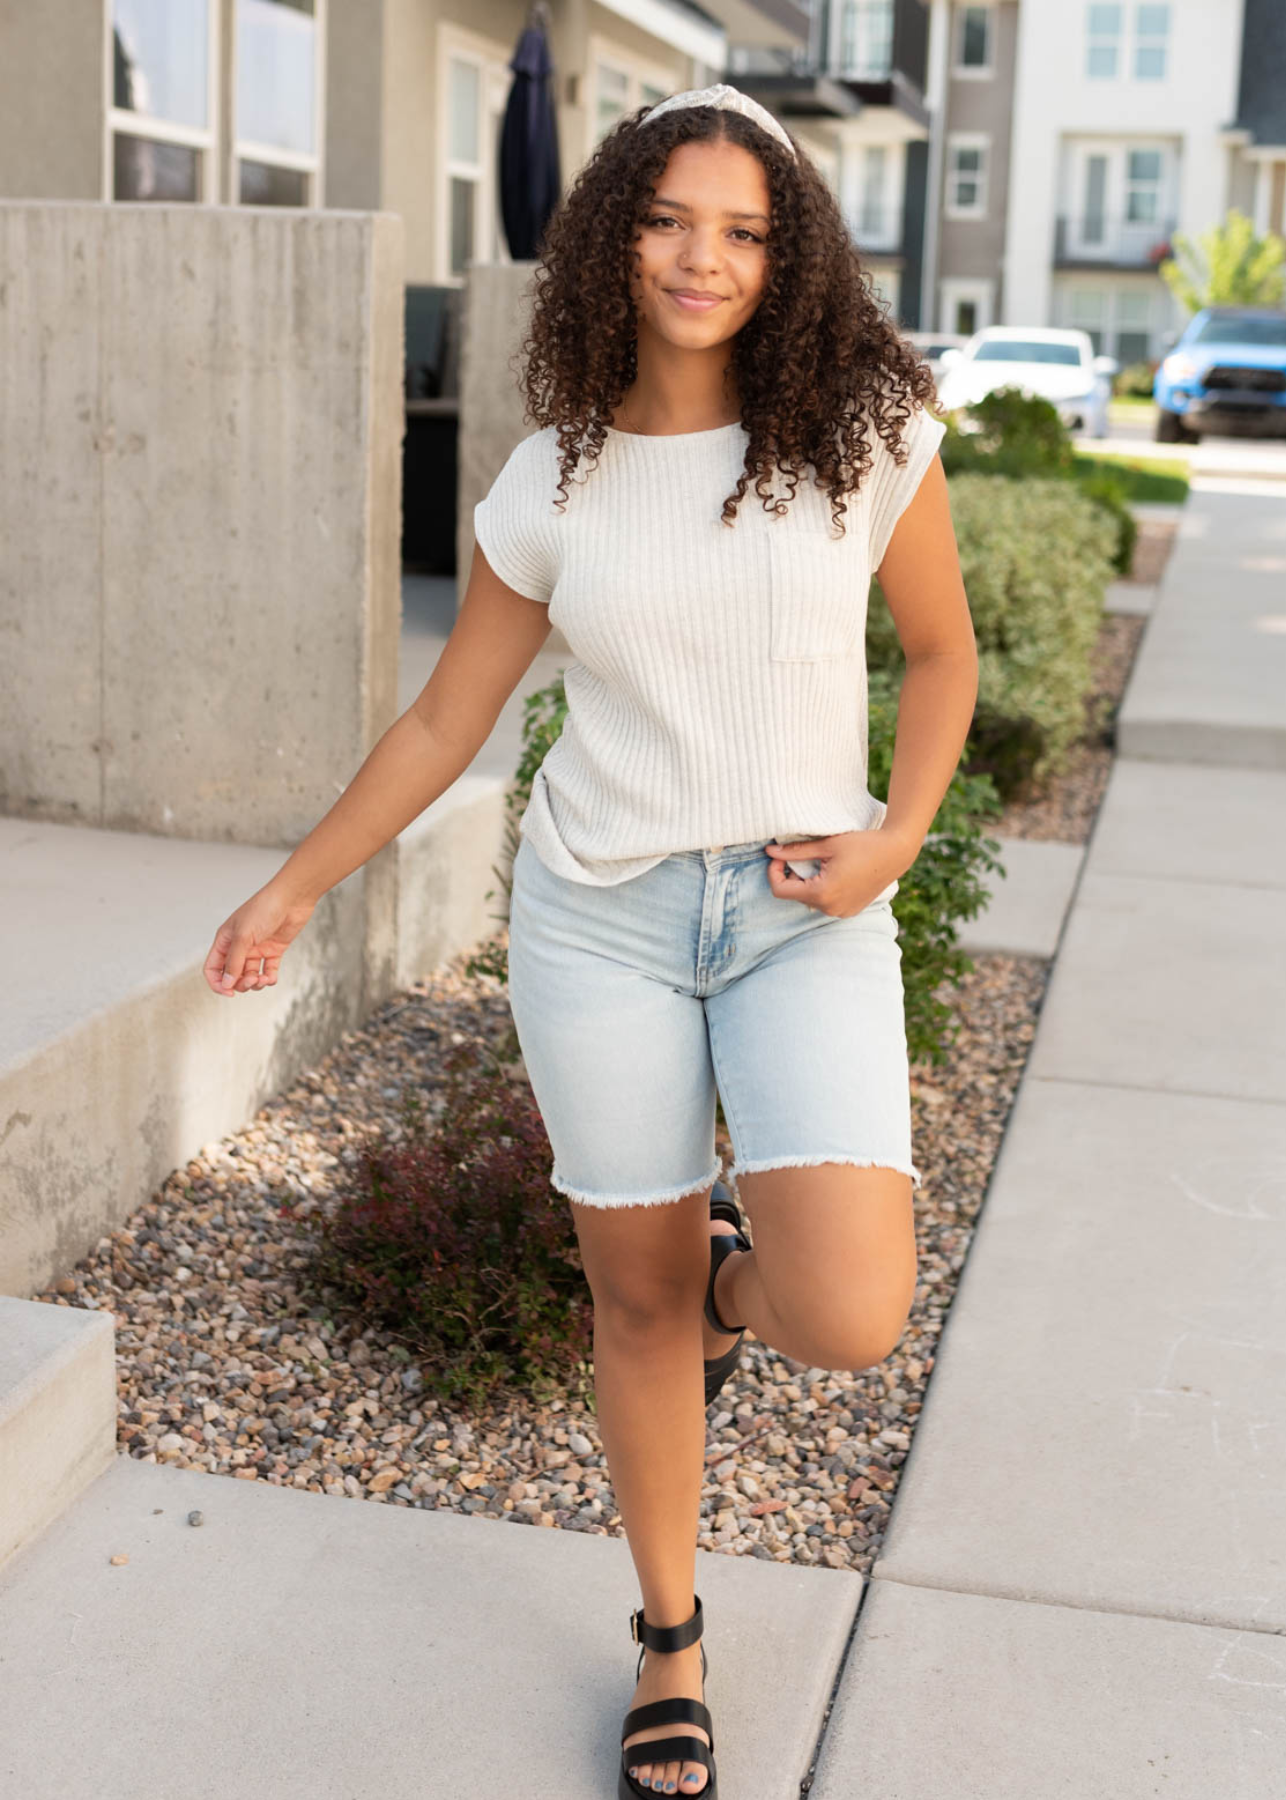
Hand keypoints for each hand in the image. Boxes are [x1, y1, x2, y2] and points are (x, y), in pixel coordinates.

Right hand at [203, 882, 315, 994]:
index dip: (217, 983)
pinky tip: (271, 977)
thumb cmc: (264, 909)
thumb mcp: (244, 936)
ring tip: (264, 978)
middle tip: (252, 980)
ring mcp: (256, 949)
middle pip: (233, 975)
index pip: (213, 968)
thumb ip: (234, 961)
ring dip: (256, 982)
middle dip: (241, 983)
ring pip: (250, 975)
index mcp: (225, 940)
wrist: (292, 898)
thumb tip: (226, 984)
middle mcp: (239, 946)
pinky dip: (269, 978)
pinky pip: (268, 970)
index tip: (228, 992)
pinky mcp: (273, 950)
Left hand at [764, 827, 914, 916]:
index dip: (774, 872)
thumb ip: (795, 851)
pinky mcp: (849, 911)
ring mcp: (841, 913)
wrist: (895, 853)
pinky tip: (834, 873)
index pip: (780, 891)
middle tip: (803, 855)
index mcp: (822, 893)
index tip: (779, 856)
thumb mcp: (826, 845)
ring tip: (822, 863)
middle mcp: (830, 909)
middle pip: (795, 895)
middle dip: (793, 876)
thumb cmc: (862, 845)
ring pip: (810, 900)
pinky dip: (822, 890)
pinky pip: (825, 903)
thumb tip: (770, 851)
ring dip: (808, 883)